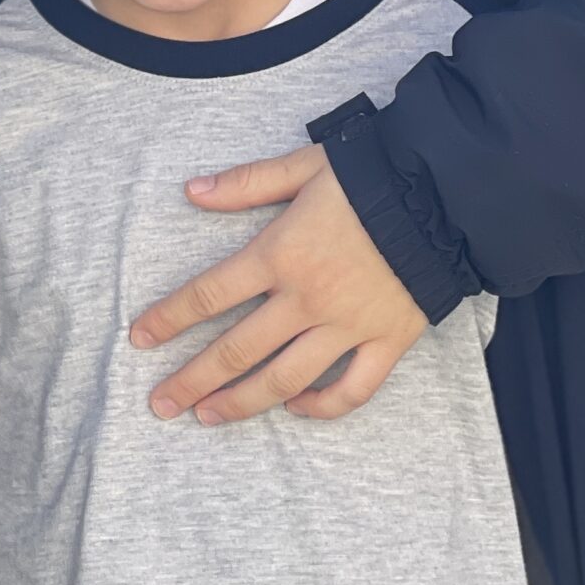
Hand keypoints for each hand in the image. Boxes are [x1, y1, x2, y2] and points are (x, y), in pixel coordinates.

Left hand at [129, 145, 427, 424]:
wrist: (444, 196)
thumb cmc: (370, 177)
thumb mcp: (301, 167)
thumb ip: (246, 183)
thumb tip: (192, 191)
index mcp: (279, 254)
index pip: (208, 294)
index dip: (169, 319)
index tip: (140, 340)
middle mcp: (306, 299)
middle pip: (236, 350)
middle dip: (192, 379)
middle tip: (160, 403)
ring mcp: (346, 326)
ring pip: (285, 379)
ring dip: (242, 403)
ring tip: (209, 417)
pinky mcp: (387, 342)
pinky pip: (351, 390)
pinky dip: (322, 407)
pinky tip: (296, 409)